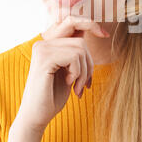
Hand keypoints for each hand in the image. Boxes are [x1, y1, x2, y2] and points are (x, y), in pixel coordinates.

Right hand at [15, 15, 109, 132]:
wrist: (36, 116)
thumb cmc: (52, 96)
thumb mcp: (68, 70)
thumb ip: (74, 52)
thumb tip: (91, 31)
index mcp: (47, 44)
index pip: (73, 25)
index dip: (91, 24)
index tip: (105, 34)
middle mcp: (42, 43)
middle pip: (80, 42)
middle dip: (89, 64)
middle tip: (85, 84)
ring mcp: (42, 50)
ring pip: (79, 49)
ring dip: (84, 72)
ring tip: (77, 87)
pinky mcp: (44, 59)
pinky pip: (74, 57)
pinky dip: (78, 73)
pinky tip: (69, 84)